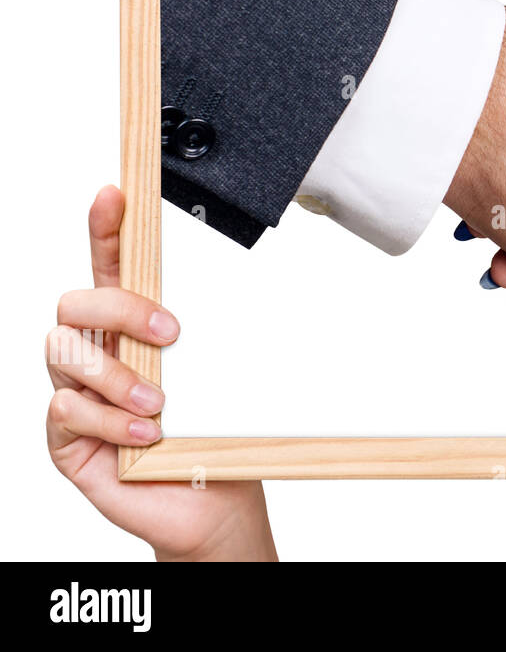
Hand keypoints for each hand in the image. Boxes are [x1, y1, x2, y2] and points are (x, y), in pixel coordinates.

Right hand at [46, 186, 276, 560]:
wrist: (214, 498)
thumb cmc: (213, 430)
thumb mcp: (218, 371)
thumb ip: (209, 329)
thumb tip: (253, 275)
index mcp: (134, 327)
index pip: (110, 264)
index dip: (106, 227)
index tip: (115, 194)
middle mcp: (99, 353)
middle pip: (76, 301)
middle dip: (122, 309)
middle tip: (171, 335)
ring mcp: (78, 393)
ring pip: (65, 354)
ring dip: (120, 377)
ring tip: (162, 406)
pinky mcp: (68, 438)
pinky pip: (68, 411)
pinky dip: (112, 422)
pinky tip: (146, 438)